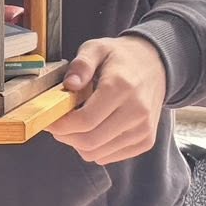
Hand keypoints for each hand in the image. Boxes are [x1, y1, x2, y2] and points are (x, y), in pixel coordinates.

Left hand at [47, 36, 167, 164]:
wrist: (156, 66)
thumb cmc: (121, 58)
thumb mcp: (98, 48)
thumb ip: (81, 64)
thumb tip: (70, 84)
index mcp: (121, 86)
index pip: (85, 120)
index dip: (61, 125)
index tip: (50, 120)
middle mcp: (136, 111)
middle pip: (89, 141)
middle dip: (66, 136)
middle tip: (59, 125)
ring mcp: (143, 129)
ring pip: (98, 153)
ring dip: (79, 144)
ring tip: (77, 125)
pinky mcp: (146, 140)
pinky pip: (110, 157)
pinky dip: (96, 149)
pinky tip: (95, 130)